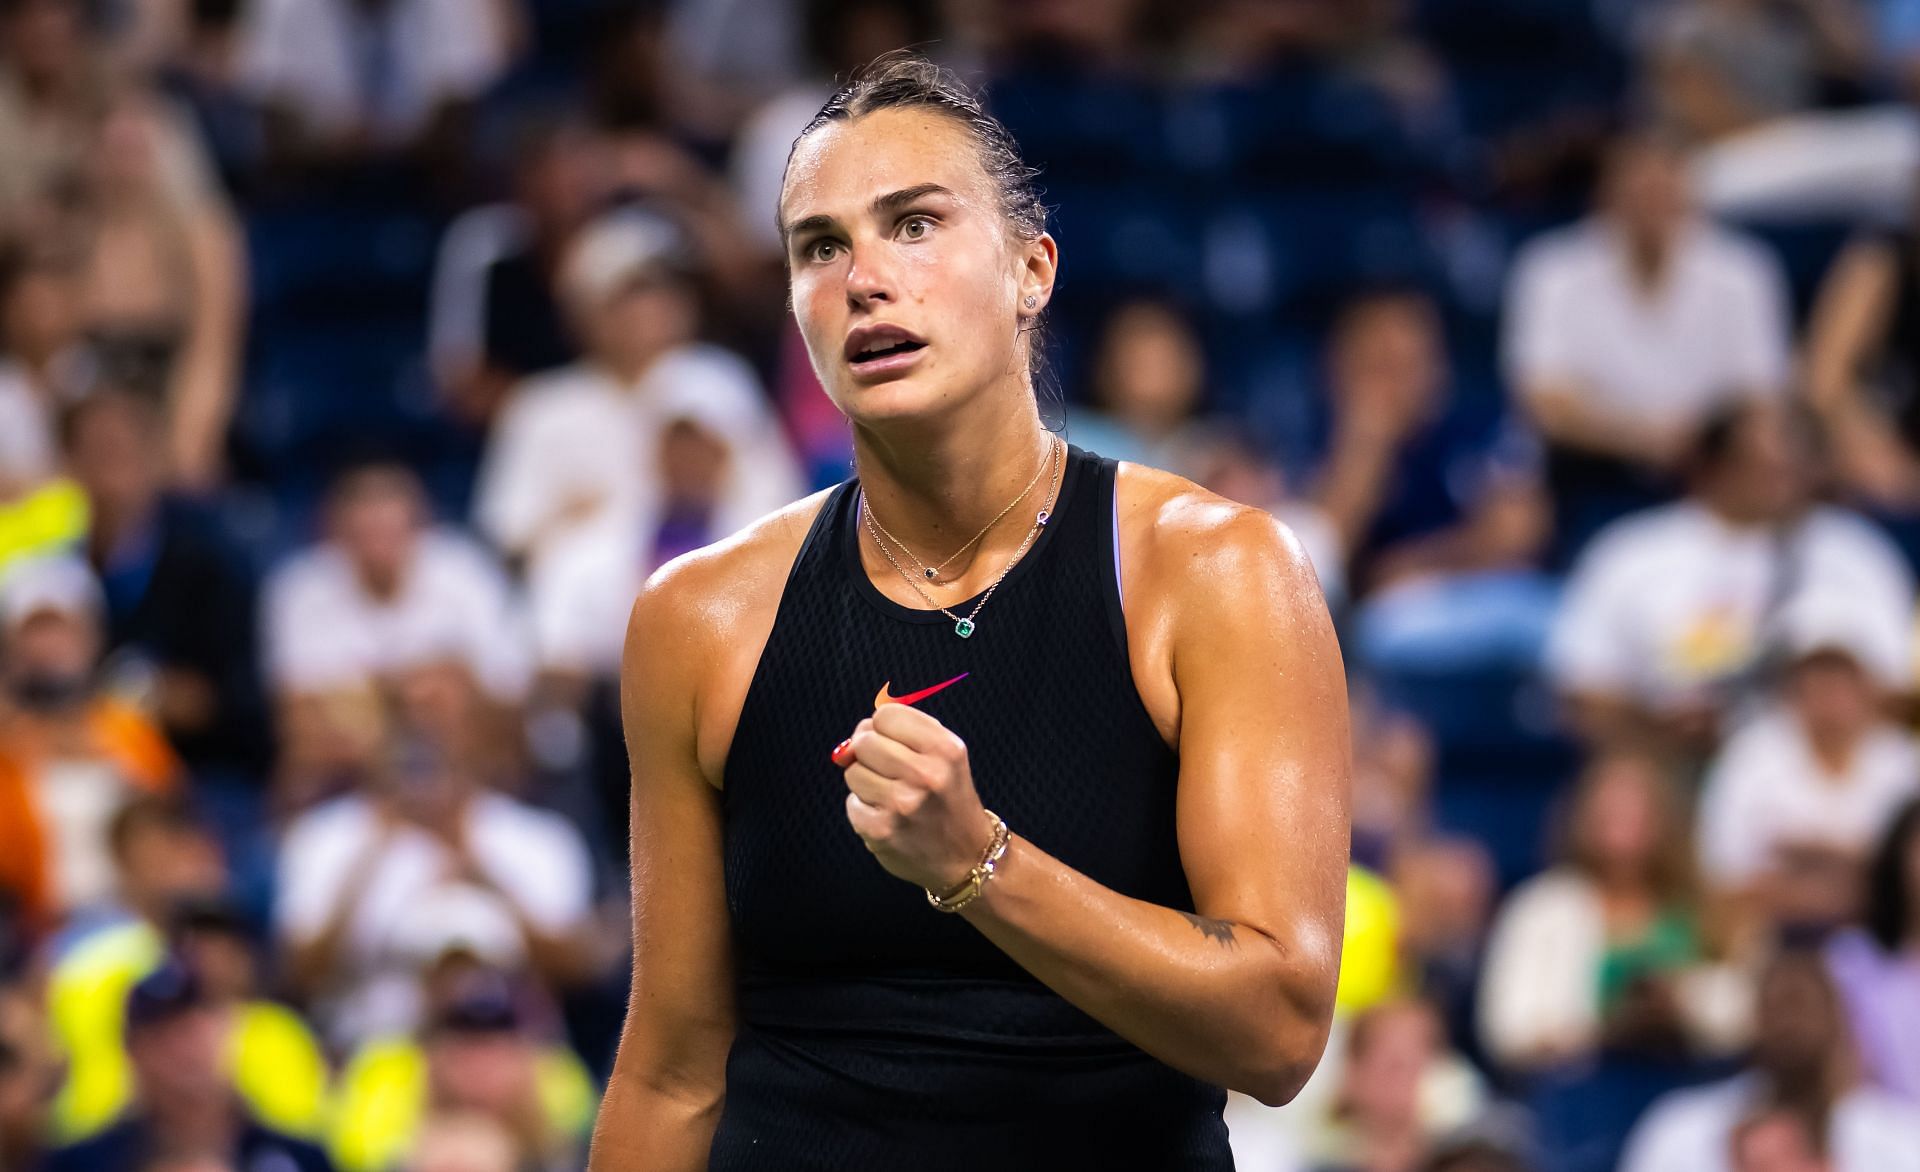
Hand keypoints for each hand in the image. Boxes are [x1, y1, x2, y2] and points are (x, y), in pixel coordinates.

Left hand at [834, 703, 993, 893]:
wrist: (968, 856)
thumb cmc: (948, 798)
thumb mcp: (944, 755)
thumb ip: (903, 733)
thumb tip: (850, 741)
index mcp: (945, 748)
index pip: (886, 715)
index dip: (881, 728)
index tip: (891, 743)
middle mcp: (927, 774)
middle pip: (864, 741)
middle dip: (869, 755)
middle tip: (890, 773)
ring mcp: (903, 804)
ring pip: (853, 772)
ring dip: (865, 783)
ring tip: (891, 797)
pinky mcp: (882, 830)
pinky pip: (851, 803)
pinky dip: (863, 810)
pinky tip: (887, 817)